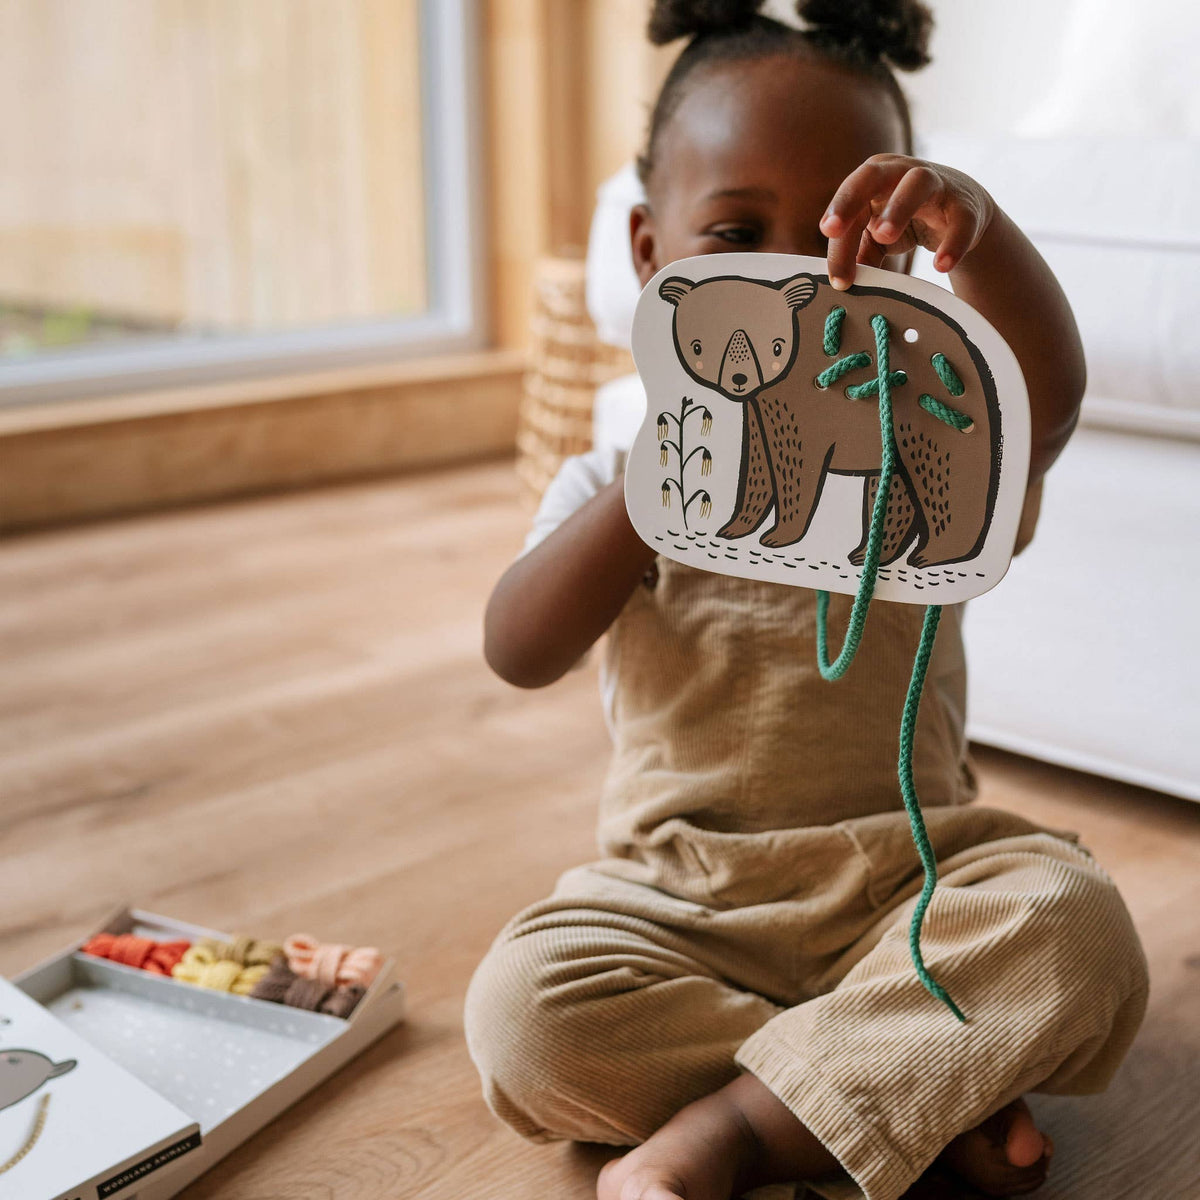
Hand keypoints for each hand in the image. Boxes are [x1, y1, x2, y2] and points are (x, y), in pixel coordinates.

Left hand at [818, 154, 995, 289]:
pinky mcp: (966, 207)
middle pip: (873, 175)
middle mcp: (902, 172)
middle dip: (850, 199)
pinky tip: (940, 266)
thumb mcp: (877, 236)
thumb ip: (857, 253)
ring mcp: (937, 185)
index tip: (826, 234)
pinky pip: (960, 222)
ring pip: (917, 185)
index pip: (850, 200)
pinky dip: (953, 242)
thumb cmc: (909, 219)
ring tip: (883, 237)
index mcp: (874, 178)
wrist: (965, 212)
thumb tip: (838, 281)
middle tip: (833, 229)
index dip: (837, 216)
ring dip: (898, 208)